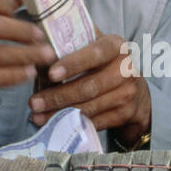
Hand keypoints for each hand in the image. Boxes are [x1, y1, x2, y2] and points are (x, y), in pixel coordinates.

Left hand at [28, 34, 150, 143]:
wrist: (136, 91)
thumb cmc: (103, 65)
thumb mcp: (93, 48)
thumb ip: (71, 47)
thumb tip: (37, 59)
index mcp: (115, 46)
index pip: (95, 53)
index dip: (72, 64)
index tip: (51, 74)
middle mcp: (125, 68)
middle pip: (89, 86)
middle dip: (57, 96)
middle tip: (33, 102)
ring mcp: (127, 93)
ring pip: (89, 107)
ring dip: (60, 113)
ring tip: (37, 115)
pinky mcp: (125, 114)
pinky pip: (95, 121)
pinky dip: (73, 124)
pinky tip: (54, 124)